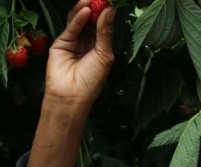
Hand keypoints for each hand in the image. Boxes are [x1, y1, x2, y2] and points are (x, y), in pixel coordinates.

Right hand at [24, 0, 114, 166]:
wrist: (72, 96)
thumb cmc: (92, 80)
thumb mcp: (105, 55)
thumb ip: (106, 33)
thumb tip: (110, 11)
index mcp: (102, 47)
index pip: (105, 26)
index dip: (107, 14)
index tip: (112, 3)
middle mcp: (88, 42)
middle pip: (93, 21)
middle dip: (97, 9)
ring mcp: (75, 41)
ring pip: (81, 22)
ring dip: (86, 10)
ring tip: (92, 1)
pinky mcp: (62, 42)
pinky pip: (72, 28)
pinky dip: (78, 19)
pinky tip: (85, 12)